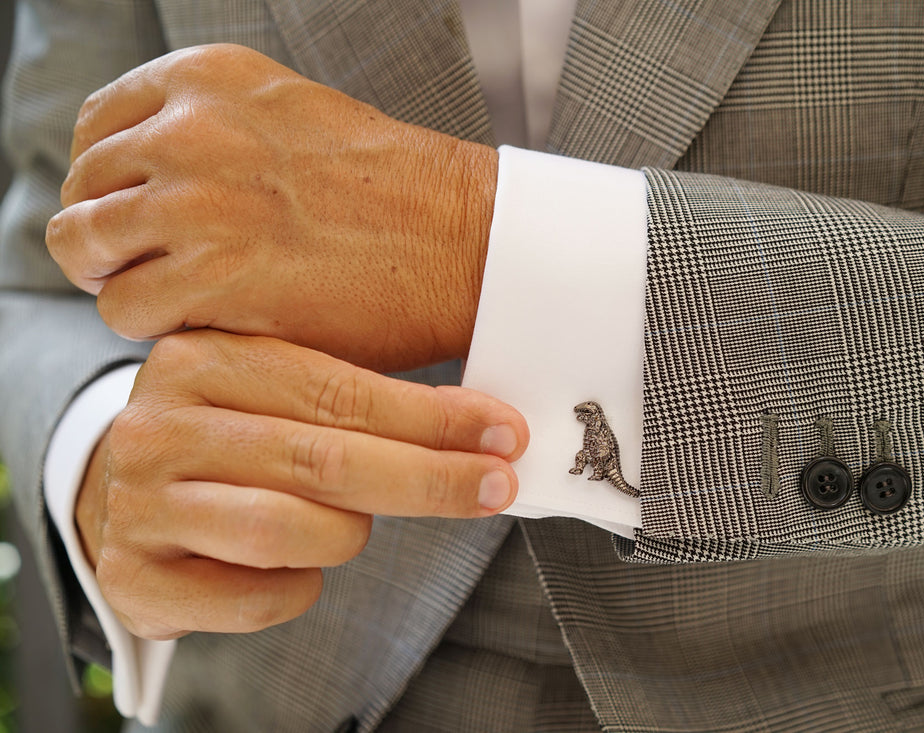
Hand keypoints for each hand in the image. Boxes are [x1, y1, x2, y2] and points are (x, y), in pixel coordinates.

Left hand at [47, 44, 496, 371]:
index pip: (97, 128)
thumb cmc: (395, 192)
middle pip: (84, 192)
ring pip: (86, 250)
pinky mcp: (213, 278)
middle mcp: (191, 130)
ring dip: (126, 282)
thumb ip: (211, 131)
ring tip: (185, 299)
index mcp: (208, 80)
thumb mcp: (292, 115)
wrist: (463, 242)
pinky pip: (125, 310)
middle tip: (162, 270)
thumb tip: (148, 178)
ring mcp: (197, 203)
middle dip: (112, 238)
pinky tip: (212, 323)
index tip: (137, 218)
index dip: (109, 184)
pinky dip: (157, 327)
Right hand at [75, 329, 527, 638]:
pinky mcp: (134, 576)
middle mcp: (161, 426)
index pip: (337, 392)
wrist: (124, 489)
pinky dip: (299, 588)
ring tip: (349, 524)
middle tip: (496, 485)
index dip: (433, 420)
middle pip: (322, 460)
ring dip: (346, 535)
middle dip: (427, 478)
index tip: (505, 433)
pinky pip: (257, 597)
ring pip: (287, 530)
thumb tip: (484, 428)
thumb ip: (363, 401)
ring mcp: (139, 503)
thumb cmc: (231, 438)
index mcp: (203, 360)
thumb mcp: (279, 394)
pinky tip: (299, 566)